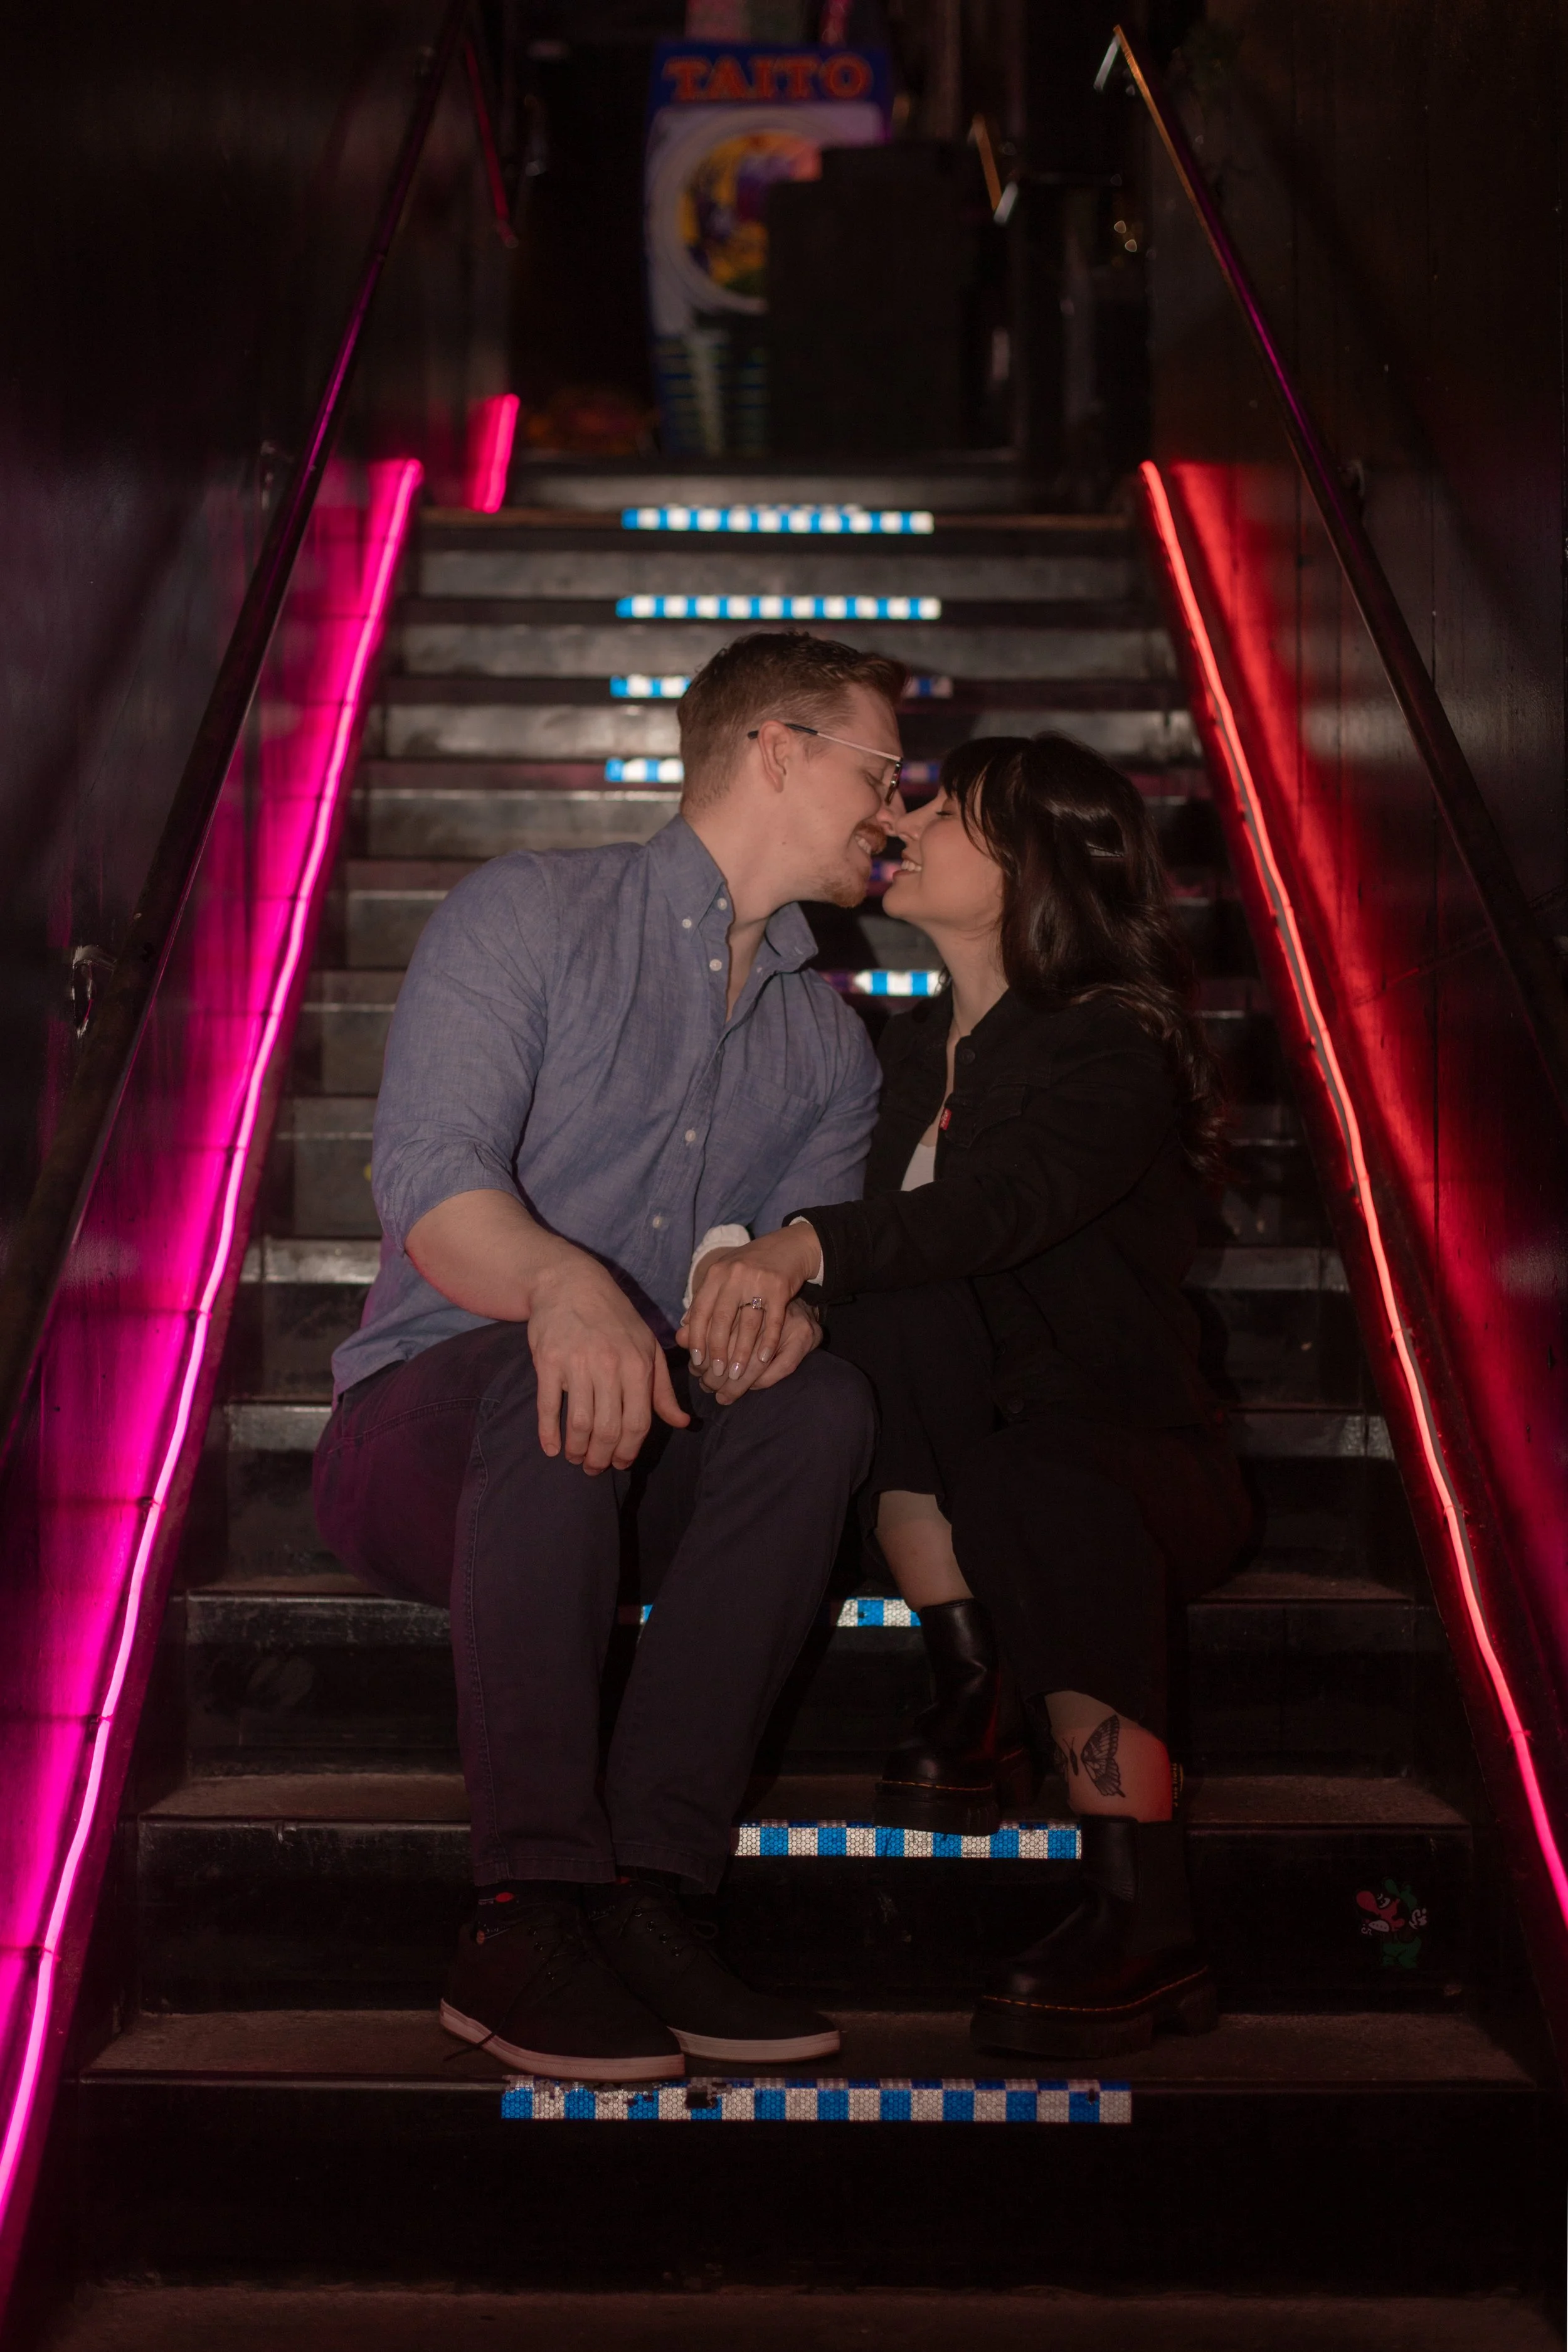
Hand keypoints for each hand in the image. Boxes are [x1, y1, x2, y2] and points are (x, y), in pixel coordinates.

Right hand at [527, 1251, 688, 1473]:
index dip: (629, 1450)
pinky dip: (549, 1433)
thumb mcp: (648, 1347)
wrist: (570, 1283)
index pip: (638, 1422)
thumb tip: (683, 1423)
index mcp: (638, 1365)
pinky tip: (551, 1448)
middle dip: (601, 1458)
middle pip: (608, 1428)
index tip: (620, 1464)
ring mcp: (577, 1363)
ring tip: (576, 1458)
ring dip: (577, 1449)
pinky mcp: (549, 1361)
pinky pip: (549, 1406)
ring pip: (580, 1422)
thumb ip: (663, 1389)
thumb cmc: (615, 1318)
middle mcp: (610, 1366)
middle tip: (594, 1468)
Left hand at [676, 1223, 820, 1397]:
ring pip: (747, 1324)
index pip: (701, 1310)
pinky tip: (763, 1360)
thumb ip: (705, 1298)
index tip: (697, 1360)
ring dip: (742, 1353)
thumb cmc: (752, 1265)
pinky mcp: (780, 1287)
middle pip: (721, 1319)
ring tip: (738, 1375)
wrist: (788, 1246)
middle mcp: (734, 1275)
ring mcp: (758, 1281)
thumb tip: (684, 1327)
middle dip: (717, 1350)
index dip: (697, 1337)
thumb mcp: (724, 1275)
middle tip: (716, 1373)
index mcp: (716, 1273)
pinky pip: (773, 1320)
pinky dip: (768, 1342)